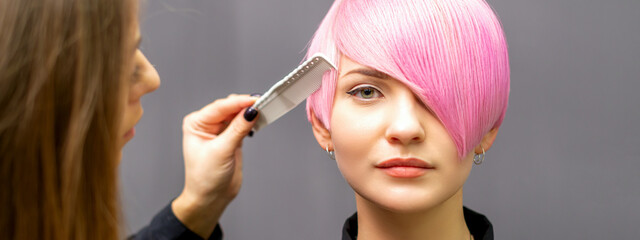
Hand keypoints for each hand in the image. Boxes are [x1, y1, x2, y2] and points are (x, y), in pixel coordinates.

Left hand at [172, 94, 258, 237]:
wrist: (211, 198)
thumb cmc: (205, 178)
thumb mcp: (221, 151)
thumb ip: (237, 130)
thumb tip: (251, 112)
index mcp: (196, 123)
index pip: (220, 107)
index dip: (238, 102)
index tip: (254, 101)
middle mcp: (207, 124)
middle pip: (229, 108)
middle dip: (245, 106)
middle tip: (263, 105)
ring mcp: (220, 131)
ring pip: (238, 115)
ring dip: (250, 114)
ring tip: (263, 112)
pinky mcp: (232, 138)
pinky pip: (243, 124)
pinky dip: (251, 122)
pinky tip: (258, 122)